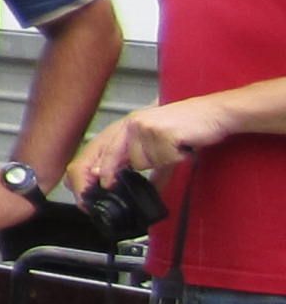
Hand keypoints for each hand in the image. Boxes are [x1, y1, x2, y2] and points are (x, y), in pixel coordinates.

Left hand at [71, 100, 227, 192]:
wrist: (215, 113)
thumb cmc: (187, 128)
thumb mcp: (159, 145)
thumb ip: (145, 163)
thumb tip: (140, 189)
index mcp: (127, 126)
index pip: (97, 149)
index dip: (89, 170)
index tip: (87, 190)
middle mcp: (131, 123)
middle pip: (109, 156)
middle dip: (106, 176)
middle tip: (108, 188)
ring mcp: (145, 127)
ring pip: (141, 162)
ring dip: (160, 162)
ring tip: (174, 149)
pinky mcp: (162, 132)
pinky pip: (162, 160)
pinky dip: (175, 159)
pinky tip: (183, 147)